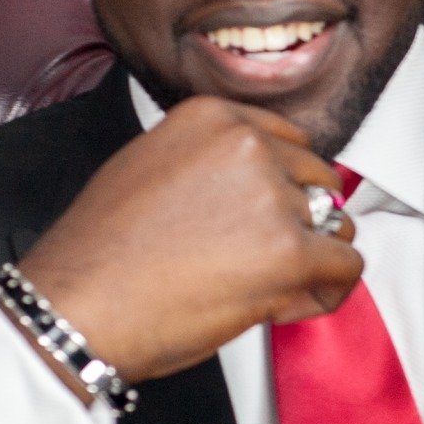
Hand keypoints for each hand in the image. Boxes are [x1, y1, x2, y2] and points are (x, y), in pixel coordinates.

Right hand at [17, 95, 361, 383]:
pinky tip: (282, 305)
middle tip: (253, 263)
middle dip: (297, 225)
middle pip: (318, 181)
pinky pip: (347, 266)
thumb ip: (211, 163)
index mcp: (212, 116)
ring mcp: (272, 196)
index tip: (257, 221)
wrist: (76, 306)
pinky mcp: (290, 251)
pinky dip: (326, 291)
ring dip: (311, 261)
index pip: (290, 141)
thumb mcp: (151, 167)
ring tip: (260, 286)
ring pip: (336, 224)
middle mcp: (247, 145)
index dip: (280, 190)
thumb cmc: (101, 255)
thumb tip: (262, 185)